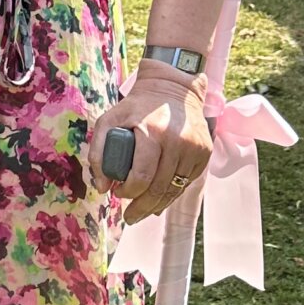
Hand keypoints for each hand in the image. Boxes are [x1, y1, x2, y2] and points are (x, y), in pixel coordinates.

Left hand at [88, 67, 211, 224]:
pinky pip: (186, 182)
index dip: (128, 193)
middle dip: (141, 207)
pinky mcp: (204, 153)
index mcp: (153, 132)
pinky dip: (172, 193)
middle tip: (129, 217)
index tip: (118, 194)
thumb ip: (99, 152)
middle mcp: (178, 141)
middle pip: (159, 189)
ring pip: (174, 189)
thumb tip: (102, 187)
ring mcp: (195, 149)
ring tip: (142, 212)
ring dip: (157, 205)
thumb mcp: (109, 120)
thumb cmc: (137, 106)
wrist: (174, 88)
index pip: (142, 177)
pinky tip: (160, 199)